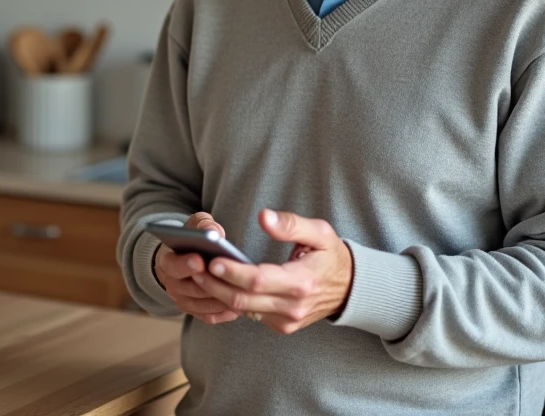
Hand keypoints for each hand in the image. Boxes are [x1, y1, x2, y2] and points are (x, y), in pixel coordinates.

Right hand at [153, 212, 238, 324]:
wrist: (187, 258)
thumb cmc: (193, 239)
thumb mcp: (196, 225)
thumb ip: (204, 225)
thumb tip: (215, 233)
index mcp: (167, 260)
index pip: (172, 265)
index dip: (185, 264)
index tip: (200, 260)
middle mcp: (171, 283)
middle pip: (188, 288)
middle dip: (207, 284)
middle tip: (226, 281)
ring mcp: (182, 299)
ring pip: (199, 305)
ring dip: (218, 301)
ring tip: (237, 294)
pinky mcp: (194, 311)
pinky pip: (208, 316)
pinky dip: (222, 313)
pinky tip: (238, 308)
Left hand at [193, 209, 352, 334]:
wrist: (350, 289)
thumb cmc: (331, 256)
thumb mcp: (321, 233)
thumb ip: (291, 224)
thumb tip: (263, 217)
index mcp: (302, 282)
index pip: (258, 280)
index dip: (233, 272)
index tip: (212, 260)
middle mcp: (293, 307)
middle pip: (243, 299)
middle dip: (215, 284)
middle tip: (194, 267)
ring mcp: (286, 321)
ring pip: (242, 310)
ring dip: (218, 293)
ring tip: (198, 273)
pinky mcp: (282, 326)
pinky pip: (250, 314)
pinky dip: (231, 300)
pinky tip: (217, 285)